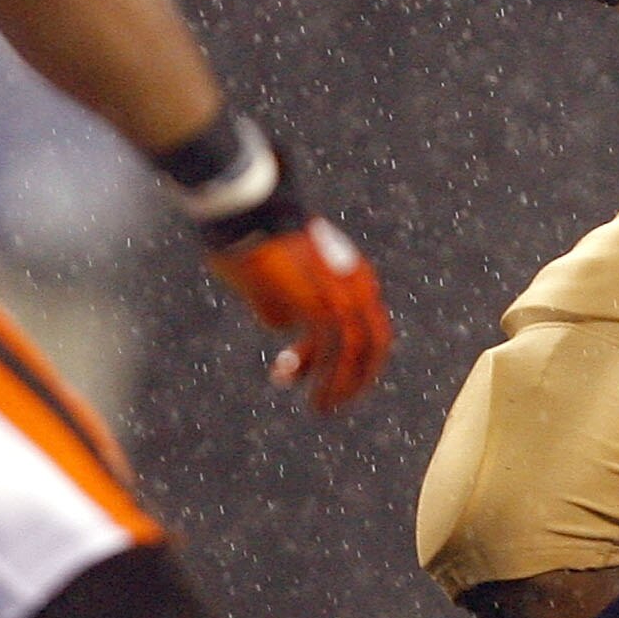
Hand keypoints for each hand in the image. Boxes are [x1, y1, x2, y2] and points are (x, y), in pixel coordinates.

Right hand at [208, 214, 392, 413]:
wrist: (244, 210)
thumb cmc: (249, 239)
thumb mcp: (268, 278)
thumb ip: (281, 301)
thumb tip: (283, 329)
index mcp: (350, 272)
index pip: (365, 325)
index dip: (352, 357)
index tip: (321, 373)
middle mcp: (356, 282)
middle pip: (374, 341)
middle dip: (357, 377)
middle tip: (331, 401)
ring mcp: (341, 291)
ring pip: (356, 350)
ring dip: (340, 385)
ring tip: (319, 407)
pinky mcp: (321, 303)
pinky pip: (333, 351)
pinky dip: (328, 378)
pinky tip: (310, 395)